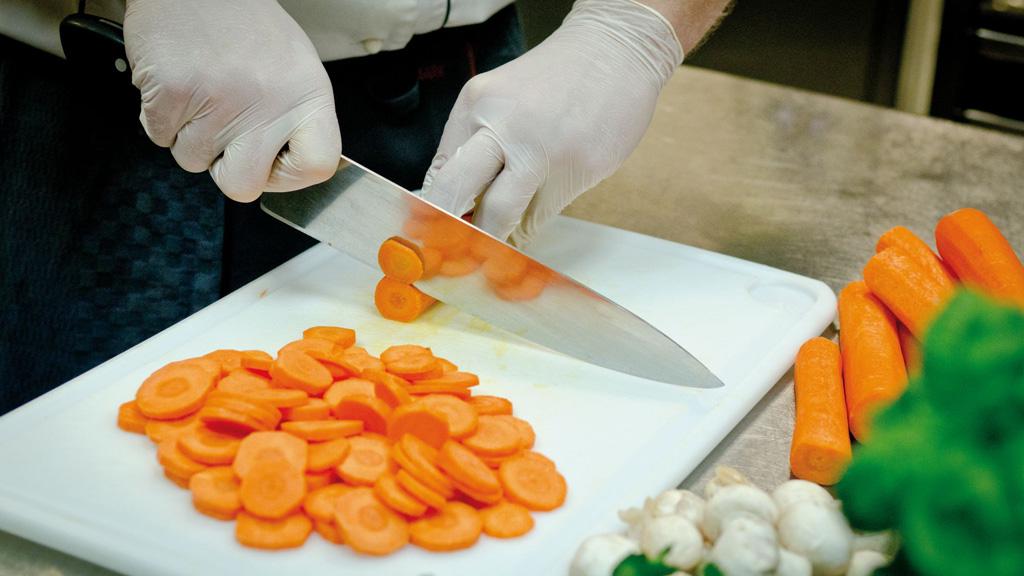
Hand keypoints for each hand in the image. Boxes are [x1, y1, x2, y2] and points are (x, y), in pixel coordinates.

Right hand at [124, 0, 340, 201]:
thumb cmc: (243, 22)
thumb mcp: (294, 67)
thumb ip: (295, 117)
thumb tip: (288, 165)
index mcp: (307, 96)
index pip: (318, 165)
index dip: (290, 176)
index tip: (274, 163)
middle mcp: (268, 103)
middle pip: (244, 186)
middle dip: (226, 168)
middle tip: (225, 137)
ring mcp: (219, 102)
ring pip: (194, 160)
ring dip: (190, 135)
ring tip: (201, 93)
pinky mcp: (174, 95)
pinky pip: (160, 137)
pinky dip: (161, 117)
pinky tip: (179, 84)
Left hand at [421, 0, 681, 244]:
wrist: (615, 50)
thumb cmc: (555, 83)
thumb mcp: (501, 101)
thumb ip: (476, 148)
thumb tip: (454, 205)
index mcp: (475, 106)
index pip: (438, 172)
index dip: (431, 212)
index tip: (430, 238)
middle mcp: (501, 125)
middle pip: (455, 192)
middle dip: (446, 230)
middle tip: (447, 253)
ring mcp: (540, 149)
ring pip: (499, 215)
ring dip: (492, 239)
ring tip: (490, 247)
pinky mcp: (575, 169)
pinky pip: (538, 218)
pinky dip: (525, 230)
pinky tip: (523, 225)